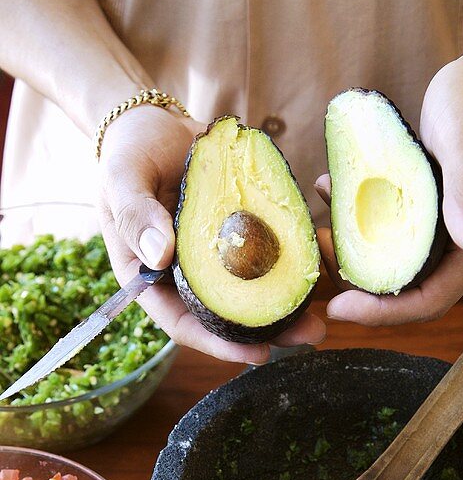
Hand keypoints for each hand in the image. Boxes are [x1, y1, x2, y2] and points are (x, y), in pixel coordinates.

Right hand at [97, 106, 324, 362]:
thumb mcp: (122, 179)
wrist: (155, 124)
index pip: (185, 325)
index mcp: (152, 280)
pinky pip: (268, 255)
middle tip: (311, 334)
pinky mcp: (243, 234)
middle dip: (270, 331)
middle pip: (228, 316)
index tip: (257, 356)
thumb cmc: (128, 154)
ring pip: (254, 292)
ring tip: (324, 315)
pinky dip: (291, 266)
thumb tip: (158, 257)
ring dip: (288, 305)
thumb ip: (135, 215)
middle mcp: (189, 277)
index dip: (219, 345)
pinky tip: (320, 270)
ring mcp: (218, 258)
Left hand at [321, 49, 462, 324]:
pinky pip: (398, 240)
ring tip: (322, 230)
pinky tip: (336, 198)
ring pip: (401, 269)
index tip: (336, 308)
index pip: (430, 301)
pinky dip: (365, 229)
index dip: (383, 314)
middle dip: (362, 289)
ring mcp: (456, 236)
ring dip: (359, 258)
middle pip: (411, 294)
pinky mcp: (439, 219)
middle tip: (319, 260)